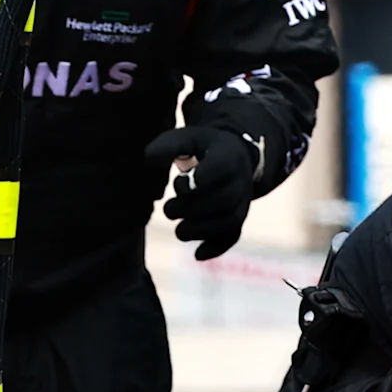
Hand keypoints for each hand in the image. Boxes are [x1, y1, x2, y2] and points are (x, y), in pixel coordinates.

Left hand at [143, 122, 262, 259]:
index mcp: (228, 155)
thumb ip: (168, 145)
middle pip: (224, 199)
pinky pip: (232, 236)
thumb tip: (149, 159)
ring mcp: (242, 201)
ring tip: (179, 230)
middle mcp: (241, 180)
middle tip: (169, 210)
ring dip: (202, 230)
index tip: (180, 183)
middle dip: (194, 209)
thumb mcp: (186, 137)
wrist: (234, 155)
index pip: (222, 167)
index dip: (203, 178)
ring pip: (229, 221)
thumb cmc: (202, 146)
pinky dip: (216, 248)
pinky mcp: (238, 218)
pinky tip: (196, 255)